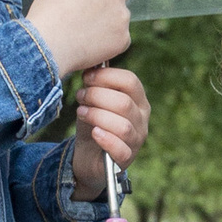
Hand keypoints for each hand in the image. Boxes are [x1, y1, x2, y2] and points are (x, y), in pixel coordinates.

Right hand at [26, 0, 131, 78]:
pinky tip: (91, 42)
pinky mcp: (123, 37)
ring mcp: (122, 15)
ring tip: (85, 29)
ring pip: (121, 15)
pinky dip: (110, 40)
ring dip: (110, 19)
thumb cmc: (48, 13)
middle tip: (89, 11)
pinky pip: (121, 36)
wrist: (48, 45)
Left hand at [71, 62, 148, 197]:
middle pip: (124, 102)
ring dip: (97, 116)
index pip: (130, 81)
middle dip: (97, 96)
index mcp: (138, 99)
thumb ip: (96, 84)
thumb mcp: (94, 100)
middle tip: (80, 97)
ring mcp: (137, 139)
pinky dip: (106, 139)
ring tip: (81, 113)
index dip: (106, 76)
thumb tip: (90, 62)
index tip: (86, 77)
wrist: (88, 156)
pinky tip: (94, 133)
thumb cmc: (94, 122)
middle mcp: (142, 118)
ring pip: (122, 125)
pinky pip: (121, 148)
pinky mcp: (127, 158)